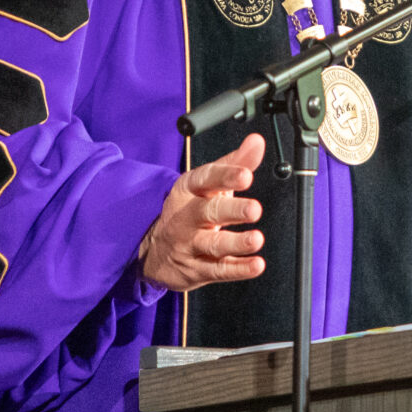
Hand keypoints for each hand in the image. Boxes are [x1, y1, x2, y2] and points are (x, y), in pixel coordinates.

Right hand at [140, 134, 267, 291]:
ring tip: (256, 239)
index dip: (226, 176)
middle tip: (254, 209)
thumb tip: (257, 141)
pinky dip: (239, 269)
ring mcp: (191, 244)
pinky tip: (256, 265)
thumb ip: (235, 163)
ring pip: (213, 244)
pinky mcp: (198, 269)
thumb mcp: (207, 185)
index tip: (245, 174)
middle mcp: (187, 217)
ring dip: (236, 243)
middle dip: (232, 210)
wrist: (155, 252)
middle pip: (208, 212)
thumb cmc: (190, 210)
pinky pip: (219, 270)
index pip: (206, 179)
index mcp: (189, 190)